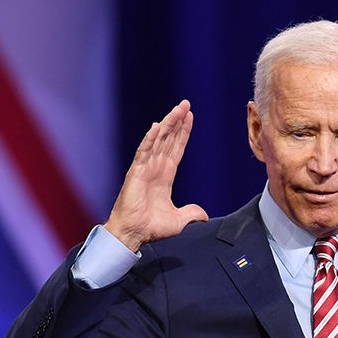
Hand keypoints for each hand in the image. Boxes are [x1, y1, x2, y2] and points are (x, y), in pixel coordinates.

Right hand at [104, 100, 207, 251]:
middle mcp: (155, 168)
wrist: (134, 234)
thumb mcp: (179, 221)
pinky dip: (150, 139)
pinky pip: (144, 152)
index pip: (176, 148)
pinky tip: (157, 127)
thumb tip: (204, 216)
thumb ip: (192, 214)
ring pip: (158, 140)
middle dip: (177, 121)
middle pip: (169, 138)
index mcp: (165, 175)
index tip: (190, 117)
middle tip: (185, 103)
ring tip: (177, 108)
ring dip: (168, 124)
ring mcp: (145, 168)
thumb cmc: (151, 228)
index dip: (183, 133)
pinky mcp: (136, 172)